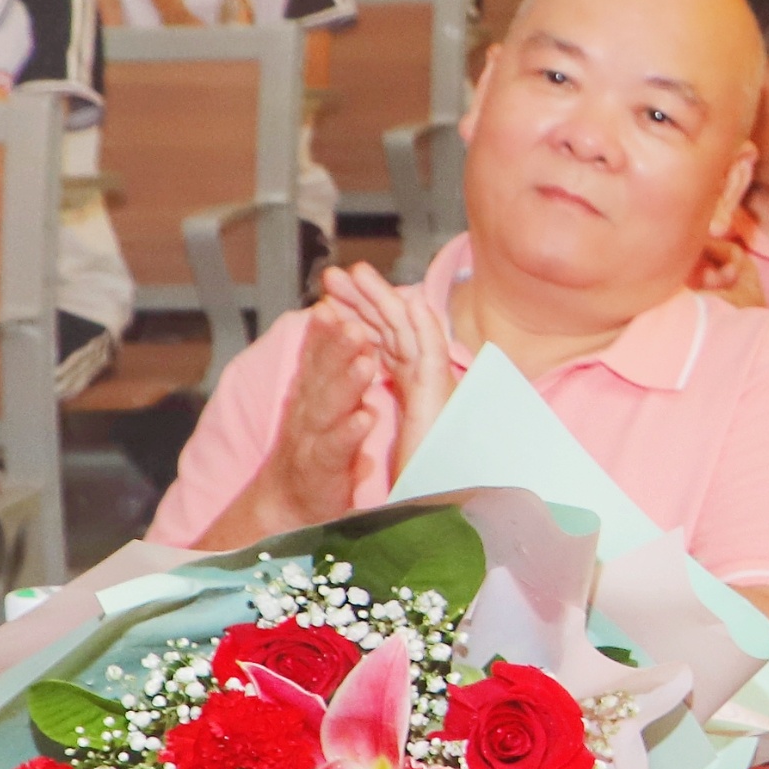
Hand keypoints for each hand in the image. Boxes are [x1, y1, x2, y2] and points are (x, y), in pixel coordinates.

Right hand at [259, 291, 392, 530]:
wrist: (285, 503)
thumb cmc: (312, 448)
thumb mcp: (319, 403)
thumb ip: (330, 369)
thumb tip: (345, 326)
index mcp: (310, 393)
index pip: (316, 355)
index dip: (325, 329)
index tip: (335, 300)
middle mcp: (306, 410)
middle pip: (321, 374)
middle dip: (335, 347)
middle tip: (352, 321)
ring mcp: (311, 439)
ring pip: (328, 407)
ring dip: (346, 383)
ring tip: (365, 362)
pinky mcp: (321, 469)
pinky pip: (336, 448)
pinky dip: (349, 433)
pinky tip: (365, 418)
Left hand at [321, 264, 454, 476]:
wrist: (428, 496)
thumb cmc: (408, 471)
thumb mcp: (377, 430)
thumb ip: (368, 402)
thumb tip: (354, 383)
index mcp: (407, 383)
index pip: (378, 339)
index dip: (354, 315)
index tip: (326, 299)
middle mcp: (421, 378)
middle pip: (390, 327)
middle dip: (362, 297)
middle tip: (333, 275)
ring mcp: (434, 383)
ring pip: (410, 330)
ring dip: (387, 299)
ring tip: (360, 272)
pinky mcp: (442, 395)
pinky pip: (433, 354)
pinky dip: (424, 326)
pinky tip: (412, 302)